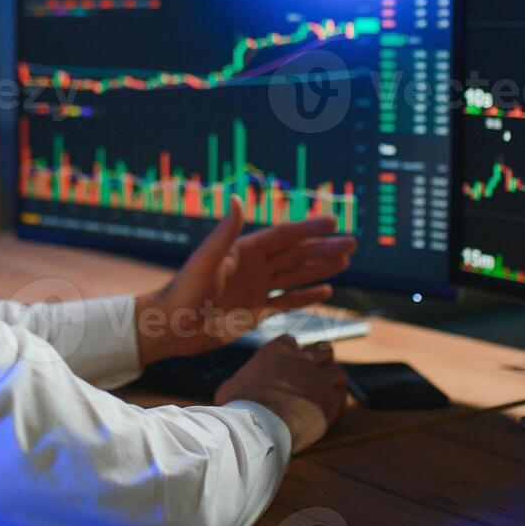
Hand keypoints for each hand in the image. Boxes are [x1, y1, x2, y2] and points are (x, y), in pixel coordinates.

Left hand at [134, 196, 356, 364]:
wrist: (172, 326)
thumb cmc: (183, 291)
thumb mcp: (205, 260)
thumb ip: (225, 232)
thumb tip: (235, 199)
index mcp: (243, 251)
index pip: (283, 236)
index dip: (308, 228)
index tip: (332, 220)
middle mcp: (254, 267)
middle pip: (296, 254)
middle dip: (323, 248)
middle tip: (352, 243)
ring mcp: (256, 289)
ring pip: (296, 276)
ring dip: (320, 268)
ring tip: (345, 261)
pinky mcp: (256, 311)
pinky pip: (288, 301)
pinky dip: (306, 296)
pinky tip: (326, 291)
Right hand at [215, 335, 347, 453]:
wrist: (258, 424)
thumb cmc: (239, 406)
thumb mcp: (230, 387)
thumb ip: (240, 380)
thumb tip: (232, 387)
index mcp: (276, 351)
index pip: (291, 341)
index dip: (292, 352)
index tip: (290, 363)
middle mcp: (301, 360)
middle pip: (322, 349)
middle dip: (321, 359)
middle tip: (316, 373)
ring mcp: (318, 379)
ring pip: (338, 371)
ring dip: (333, 381)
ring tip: (326, 392)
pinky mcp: (330, 400)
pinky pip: (342, 395)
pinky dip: (337, 401)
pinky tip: (330, 408)